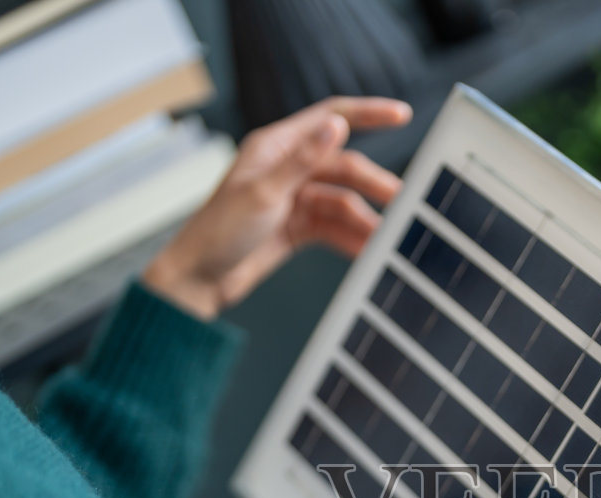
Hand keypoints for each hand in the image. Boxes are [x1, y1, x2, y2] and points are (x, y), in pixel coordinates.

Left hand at [142, 97, 411, 318]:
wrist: (199, 280)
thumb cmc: (217, 232)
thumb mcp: (263, 192)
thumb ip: (303, 160)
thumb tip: (336, 126)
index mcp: (275, 147)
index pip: (329, 118)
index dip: (367, 114)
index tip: (401, 116)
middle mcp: (286, 169)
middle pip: (343, 167)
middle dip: (371, 184)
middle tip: (400, 201)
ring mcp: (293, 199)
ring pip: (341, 201)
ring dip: (363, 218)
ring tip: (383, 238)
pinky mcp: (296, 228)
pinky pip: (333, 228)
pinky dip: (350, 238)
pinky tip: (366, 250)